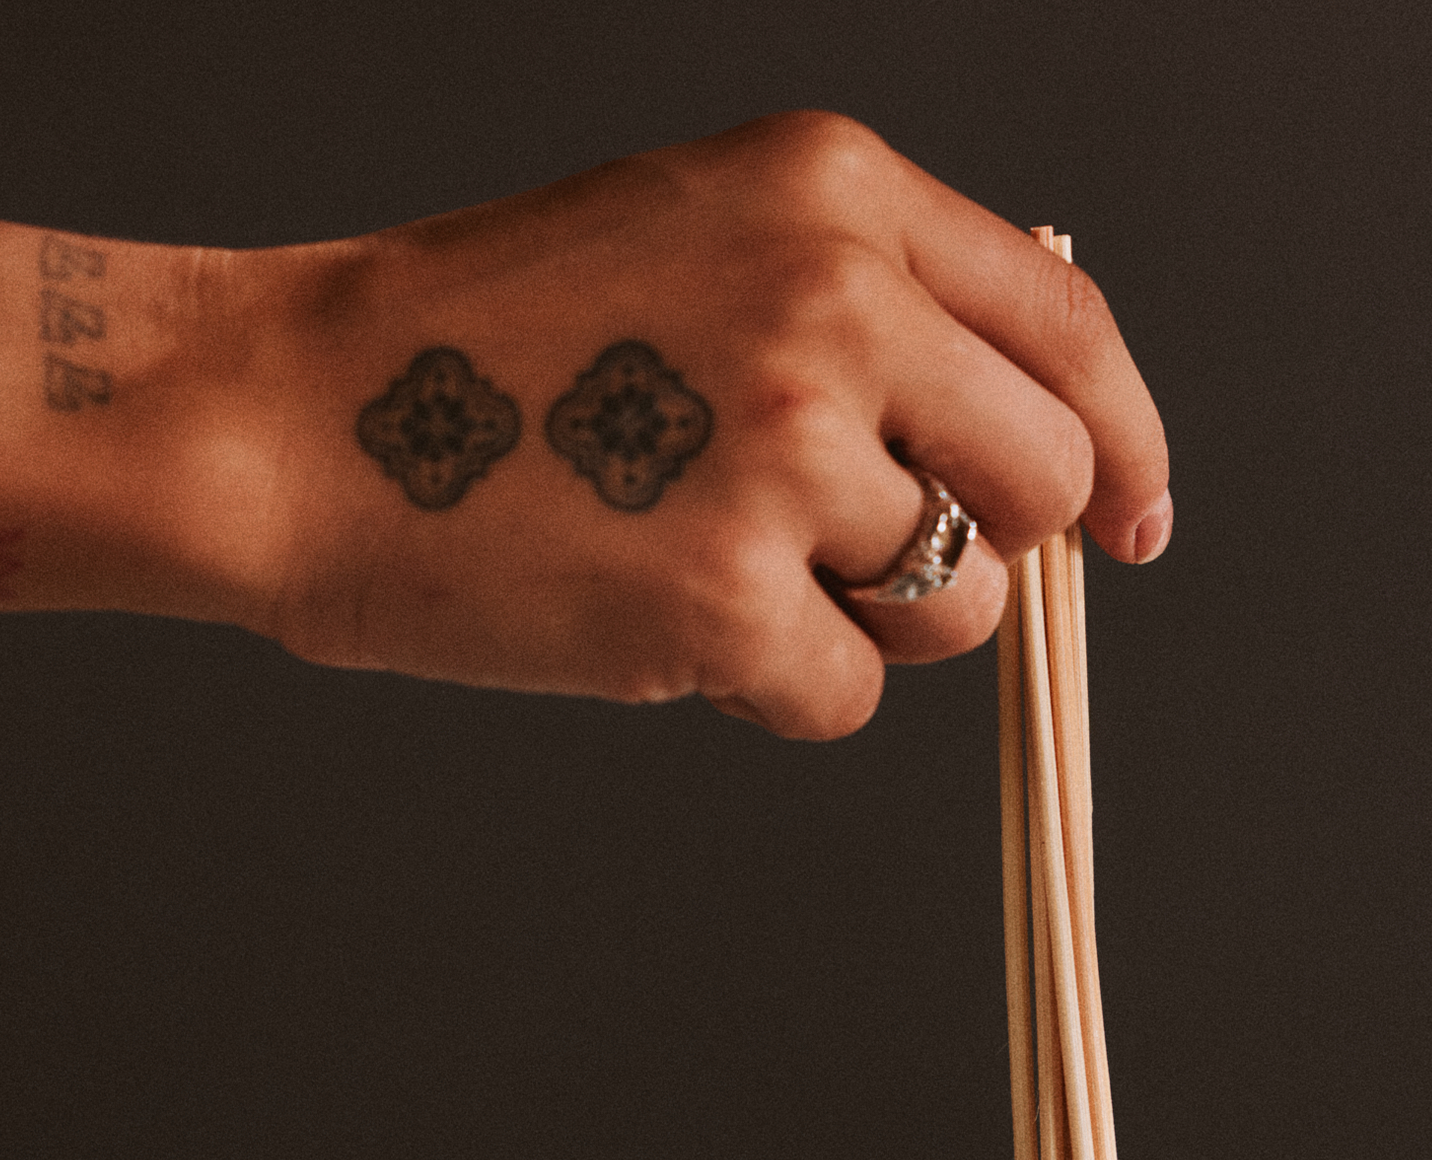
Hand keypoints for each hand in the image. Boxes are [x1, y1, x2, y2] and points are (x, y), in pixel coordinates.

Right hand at [228, 113, 1171, 737]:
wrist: (293, 419)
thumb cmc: (487, 347)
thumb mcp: (700, 238)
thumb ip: (874, 306)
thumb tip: (1042, 456)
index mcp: (836, 189)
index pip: (1066, 330)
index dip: (1126, 442)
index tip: (1138, 522)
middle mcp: (834, 301)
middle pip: (1044, 483)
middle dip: (984, 545)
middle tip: (856, 557)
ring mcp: (781, 450)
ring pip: (957, 607)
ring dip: (867, 625)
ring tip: (713, 565)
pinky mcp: (724, 598)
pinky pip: (849, 699)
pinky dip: (775, 693)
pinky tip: (661, 623)